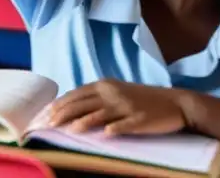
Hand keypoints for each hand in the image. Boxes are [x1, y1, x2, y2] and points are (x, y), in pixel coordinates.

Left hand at [46, 80, 186, 135]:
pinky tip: (104, 134)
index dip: (59, 104)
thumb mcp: (115, 92)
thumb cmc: (141, 99)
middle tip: (48, 125)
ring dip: (82, 122)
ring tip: (68, 130)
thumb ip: (94, 97)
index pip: (75, 94)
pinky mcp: (140, 119)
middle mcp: (111, 93)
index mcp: (103, 85)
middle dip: (63, 114)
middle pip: (82, 103)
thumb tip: (69, 107)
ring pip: (99, 114)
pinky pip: (124, 124)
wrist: (175, 102)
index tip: (44, 114)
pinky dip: (114, 129)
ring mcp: (126, 106)